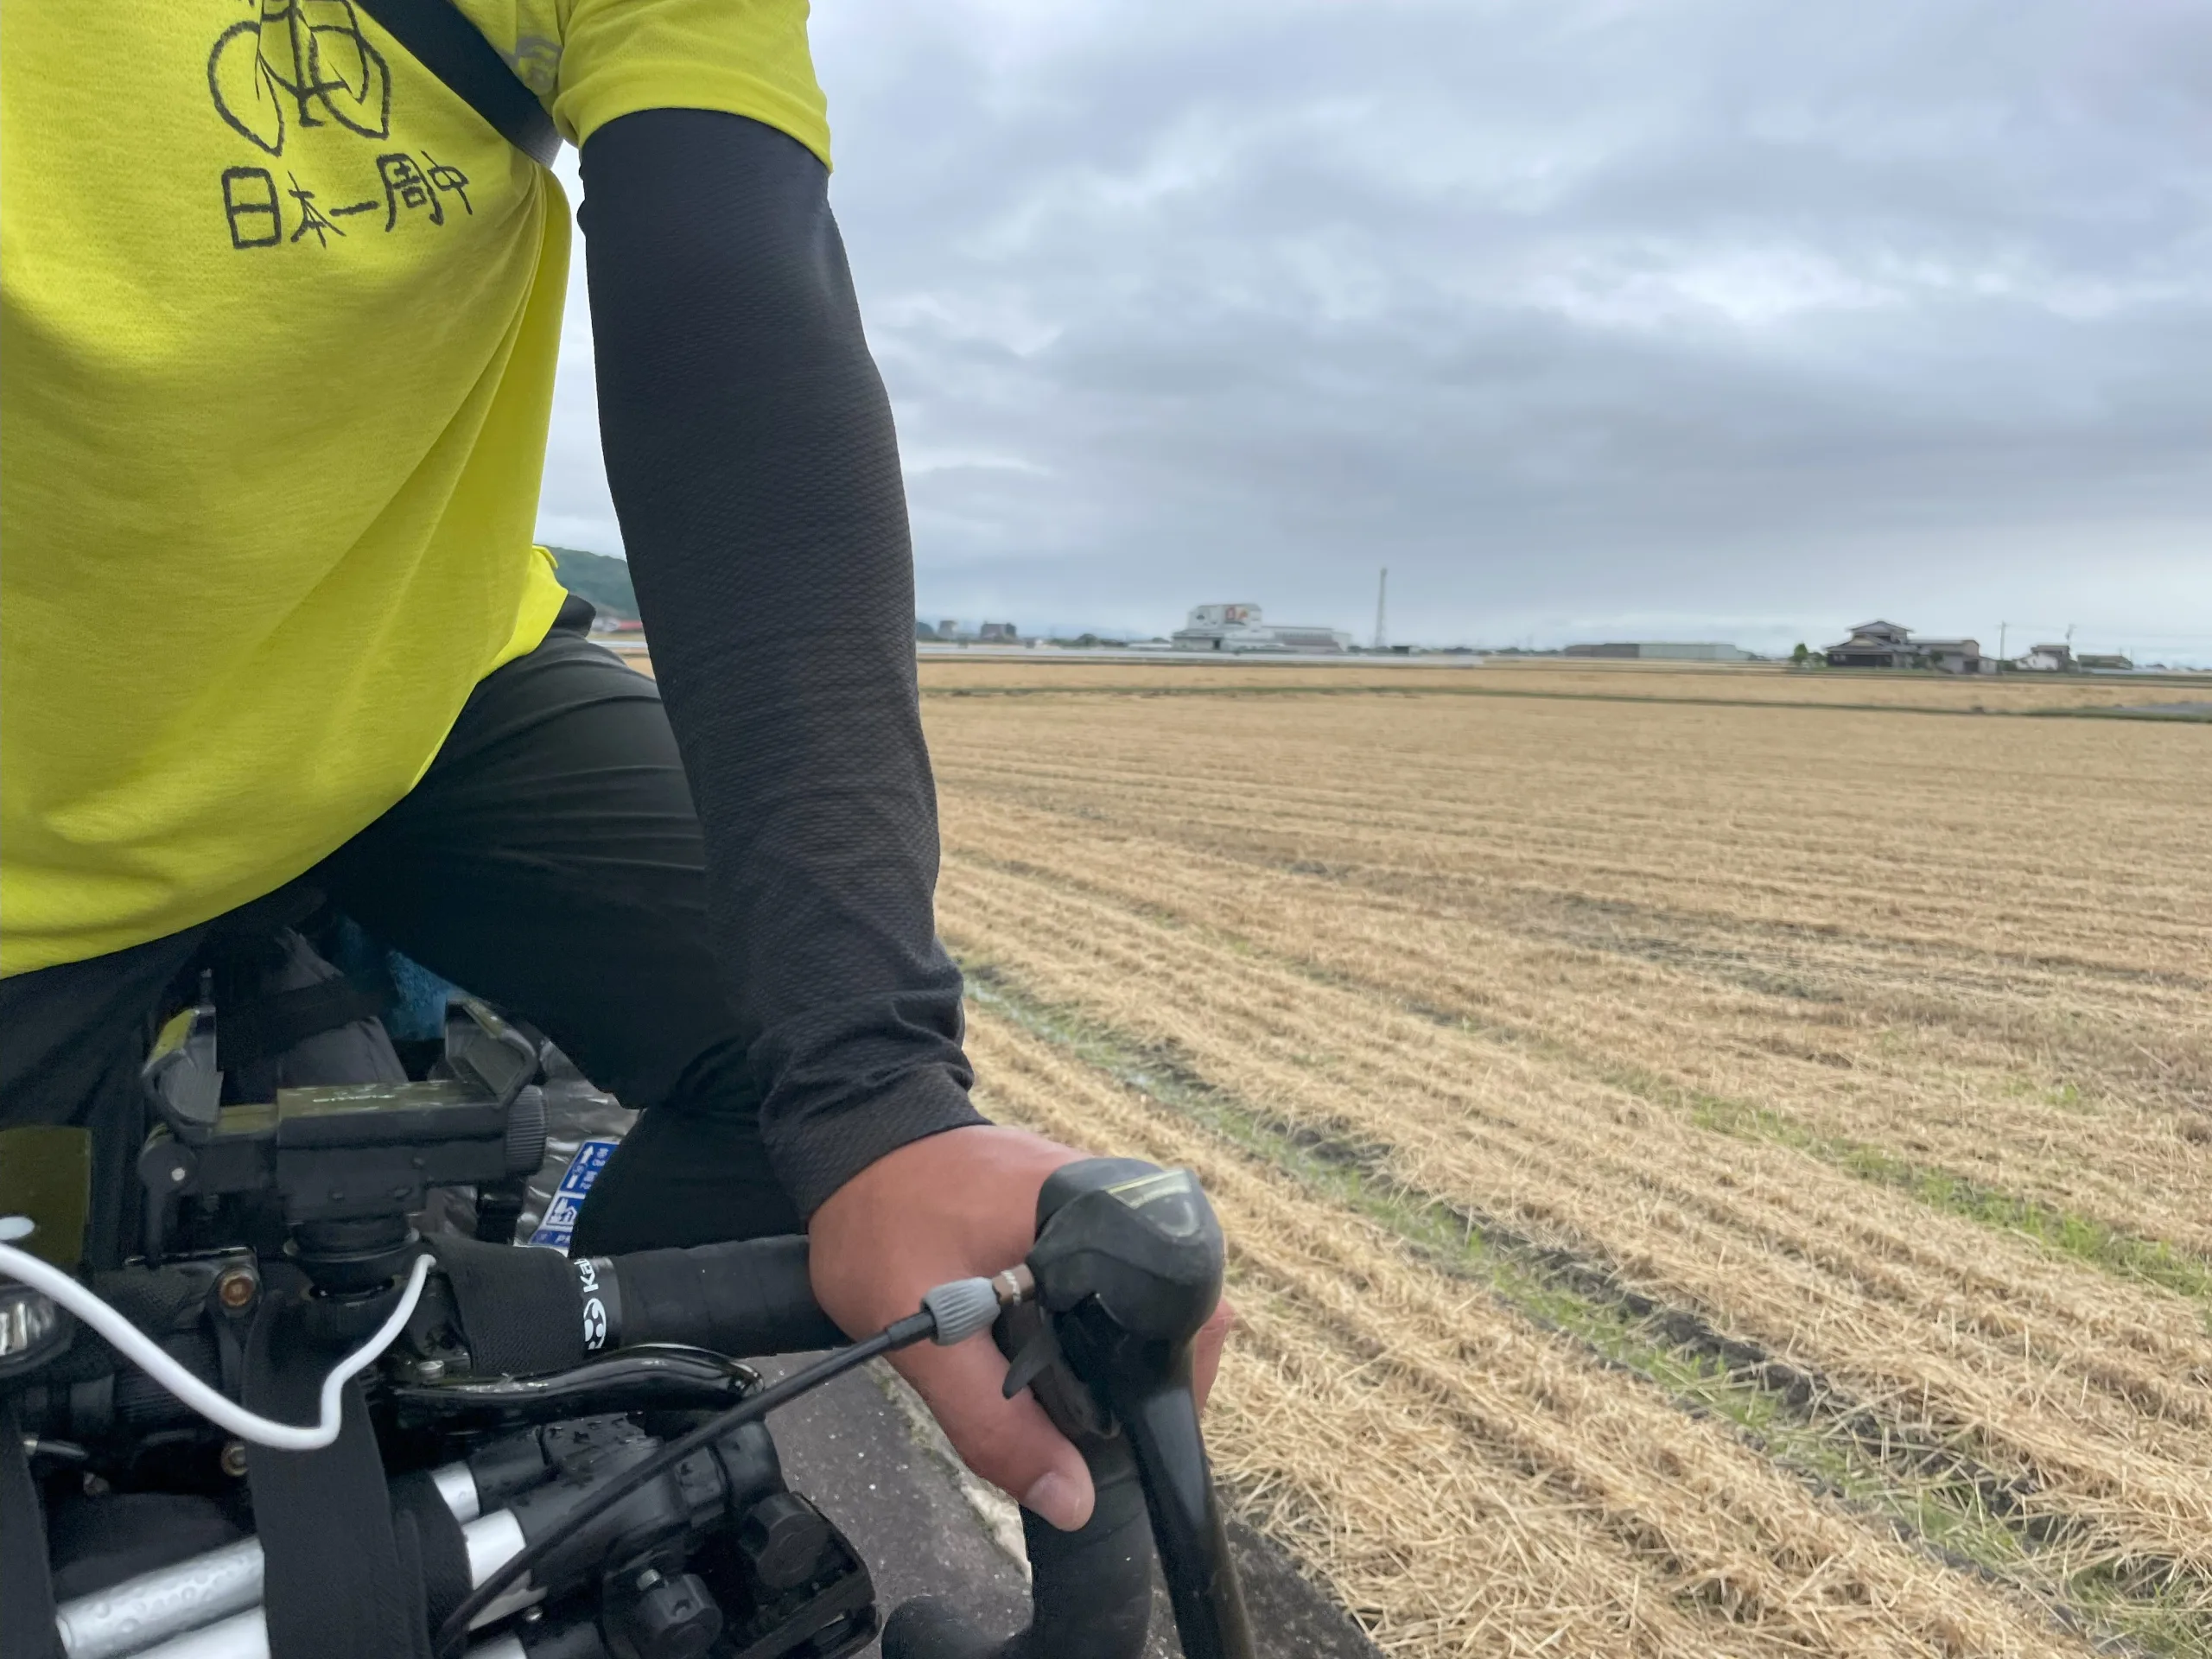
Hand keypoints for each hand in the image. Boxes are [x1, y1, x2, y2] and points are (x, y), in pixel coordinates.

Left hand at [807, 1124, 1232, 1530]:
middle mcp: (1127, 1193)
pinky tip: (1045, 1341)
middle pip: (1183, 1316)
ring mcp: (1114, 1194)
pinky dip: (1095, 1323)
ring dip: (1114, 1355)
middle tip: (1066, 1419)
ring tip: (1050, 1383)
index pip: (1187, 1320)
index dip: (1158, 1393)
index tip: (1105, 1436)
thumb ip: (994, 1421)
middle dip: (1135, 1381)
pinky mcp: (1094, 1203)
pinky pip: (1123, 1278)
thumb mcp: (921, 1337)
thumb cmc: (882, 1220)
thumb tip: (1072, 1499)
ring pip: (1155, 1301)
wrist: (857, 1135)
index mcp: (1100, 1215)